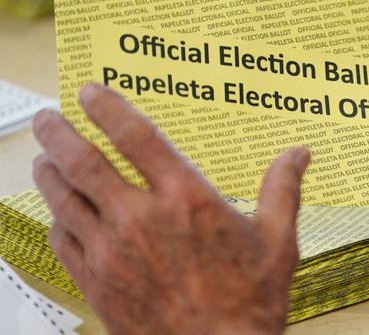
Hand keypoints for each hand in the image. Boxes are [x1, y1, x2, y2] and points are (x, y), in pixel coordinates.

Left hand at [32, 83, 309, 334]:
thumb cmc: (250, 302)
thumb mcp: (277, 240)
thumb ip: (283, 188)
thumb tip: (300, 153)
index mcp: (187, 199)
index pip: (136, 137)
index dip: (108, 107)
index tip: (91, 92)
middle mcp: (141, 219)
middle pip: (84, 162)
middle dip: (59, 133)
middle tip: (48, 117)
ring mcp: (113, 252)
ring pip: (65, 199)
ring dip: (49, 172)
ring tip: (43, 157)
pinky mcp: (97, 283)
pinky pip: (64, 240)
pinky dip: (57, 219)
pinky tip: (60, 213)